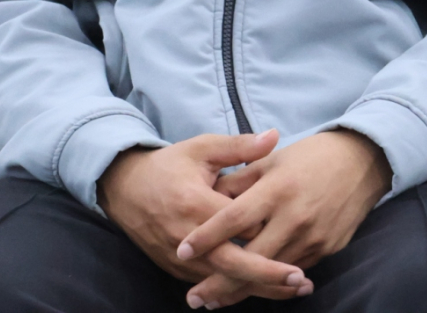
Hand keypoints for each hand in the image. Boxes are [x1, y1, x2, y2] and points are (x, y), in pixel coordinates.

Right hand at [97, 129, 313, 303]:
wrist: (125, 189)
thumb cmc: (170, 165)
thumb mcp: (202, 148)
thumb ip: (239, 147)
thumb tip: (274, 136)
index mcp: (195, 203)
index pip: (236, 226)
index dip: (265, 232)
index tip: (299, 241)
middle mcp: (186, 237)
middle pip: (232, 265)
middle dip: (268, 276)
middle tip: (301, 280)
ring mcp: (179, 257)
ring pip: (223, 281)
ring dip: (258, 289)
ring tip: (294, 289)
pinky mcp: (176, 269)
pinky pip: (210, 284)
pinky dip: (237, 290)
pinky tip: (265, 290)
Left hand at [177, 130, 392, 308]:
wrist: (361, 162)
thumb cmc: (310, 156)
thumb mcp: (271, 160)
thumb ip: (239, 181)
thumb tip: (209, 199)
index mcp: (277, 188)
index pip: (233, 219)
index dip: (206, 237)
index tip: (182, 251)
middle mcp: (294, 216)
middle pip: (251, 259)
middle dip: (221, 283)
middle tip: (194, 298)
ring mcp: (313, 236)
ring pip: (271, 273)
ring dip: (242, 290)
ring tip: (215, 301)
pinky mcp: (327, 248)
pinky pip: (293, 270)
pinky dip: (271, 282)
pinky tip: (252, 289)